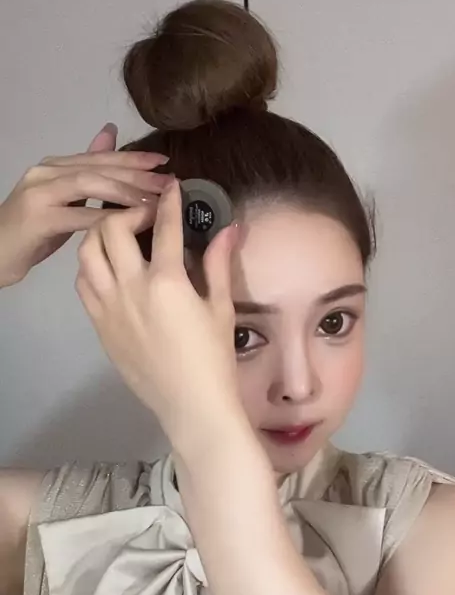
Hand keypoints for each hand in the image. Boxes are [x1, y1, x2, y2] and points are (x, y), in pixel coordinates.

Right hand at [0, 123, 167, 288]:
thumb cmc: (31, 233)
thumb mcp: (62, 200)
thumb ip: (86, 173)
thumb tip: (110, 136)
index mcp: (55, 166)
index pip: (101, 157)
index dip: (133, 158)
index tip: (163, 162)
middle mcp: (47, 172)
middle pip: (99, 167)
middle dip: (137, 174)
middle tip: (168, 182)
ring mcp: (40, 192)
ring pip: (91, 184)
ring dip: (126, 192)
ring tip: (154, 200)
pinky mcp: (38, 218)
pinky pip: (78, 215)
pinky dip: (107, 218)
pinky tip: (130, 223)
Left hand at [75, 178, 244, 454]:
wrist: (191, 405)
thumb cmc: (213, 359)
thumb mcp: (221, 308)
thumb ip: (218, 264)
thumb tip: (229, 228)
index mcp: (167, 281)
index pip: (164, 226)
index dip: (168, 201)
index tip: (172, 189)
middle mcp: (131, 288)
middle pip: (111, 228)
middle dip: (127, 212)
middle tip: (145, 217)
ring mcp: (109, 308)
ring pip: (88, 253)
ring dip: (102, 236)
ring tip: (122, 238)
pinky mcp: (100, 326)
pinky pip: (84, 285)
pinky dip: (93, 268)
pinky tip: (111, 270)